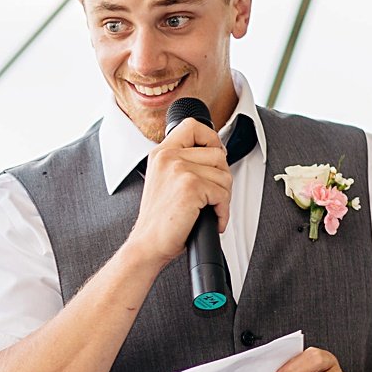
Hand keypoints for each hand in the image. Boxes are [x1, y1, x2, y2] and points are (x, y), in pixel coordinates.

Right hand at [127, 116, 232, 264]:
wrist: (147, 245)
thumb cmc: (159, 221)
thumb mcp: (165, 181)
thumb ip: (184, 164)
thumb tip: (217, 156)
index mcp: (161, 153)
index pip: (193, 126)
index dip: (211, 138)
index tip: (214, 156)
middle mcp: (168, 157)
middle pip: (217, 153)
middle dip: (222, 177)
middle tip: (211, 195)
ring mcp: (179, 170)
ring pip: (224, 175)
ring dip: (223, 197)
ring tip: (209, 209)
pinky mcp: (190, 187)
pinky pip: (222, 194)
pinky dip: (223, 211)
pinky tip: (211, 218)